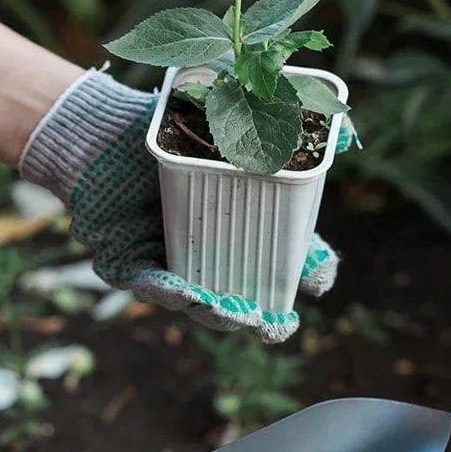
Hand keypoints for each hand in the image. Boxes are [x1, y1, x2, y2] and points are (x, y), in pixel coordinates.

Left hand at [19, 68, 341, 343]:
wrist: (103, 131)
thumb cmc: (171, 131)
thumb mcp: (231, 128)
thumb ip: (287, 129)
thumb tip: (347, 134)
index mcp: (244, 228)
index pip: (288, 262)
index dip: (309, 273)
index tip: (318, 277)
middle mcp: (210, 255)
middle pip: (245, 301)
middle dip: (261, 319)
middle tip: (273, 323)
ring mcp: (170, 266)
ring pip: (197, 303)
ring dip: (216, 311)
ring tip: (230, 311)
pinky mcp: (128, 266)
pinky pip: (147, 285)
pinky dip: (164, 289)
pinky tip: (180, 290)